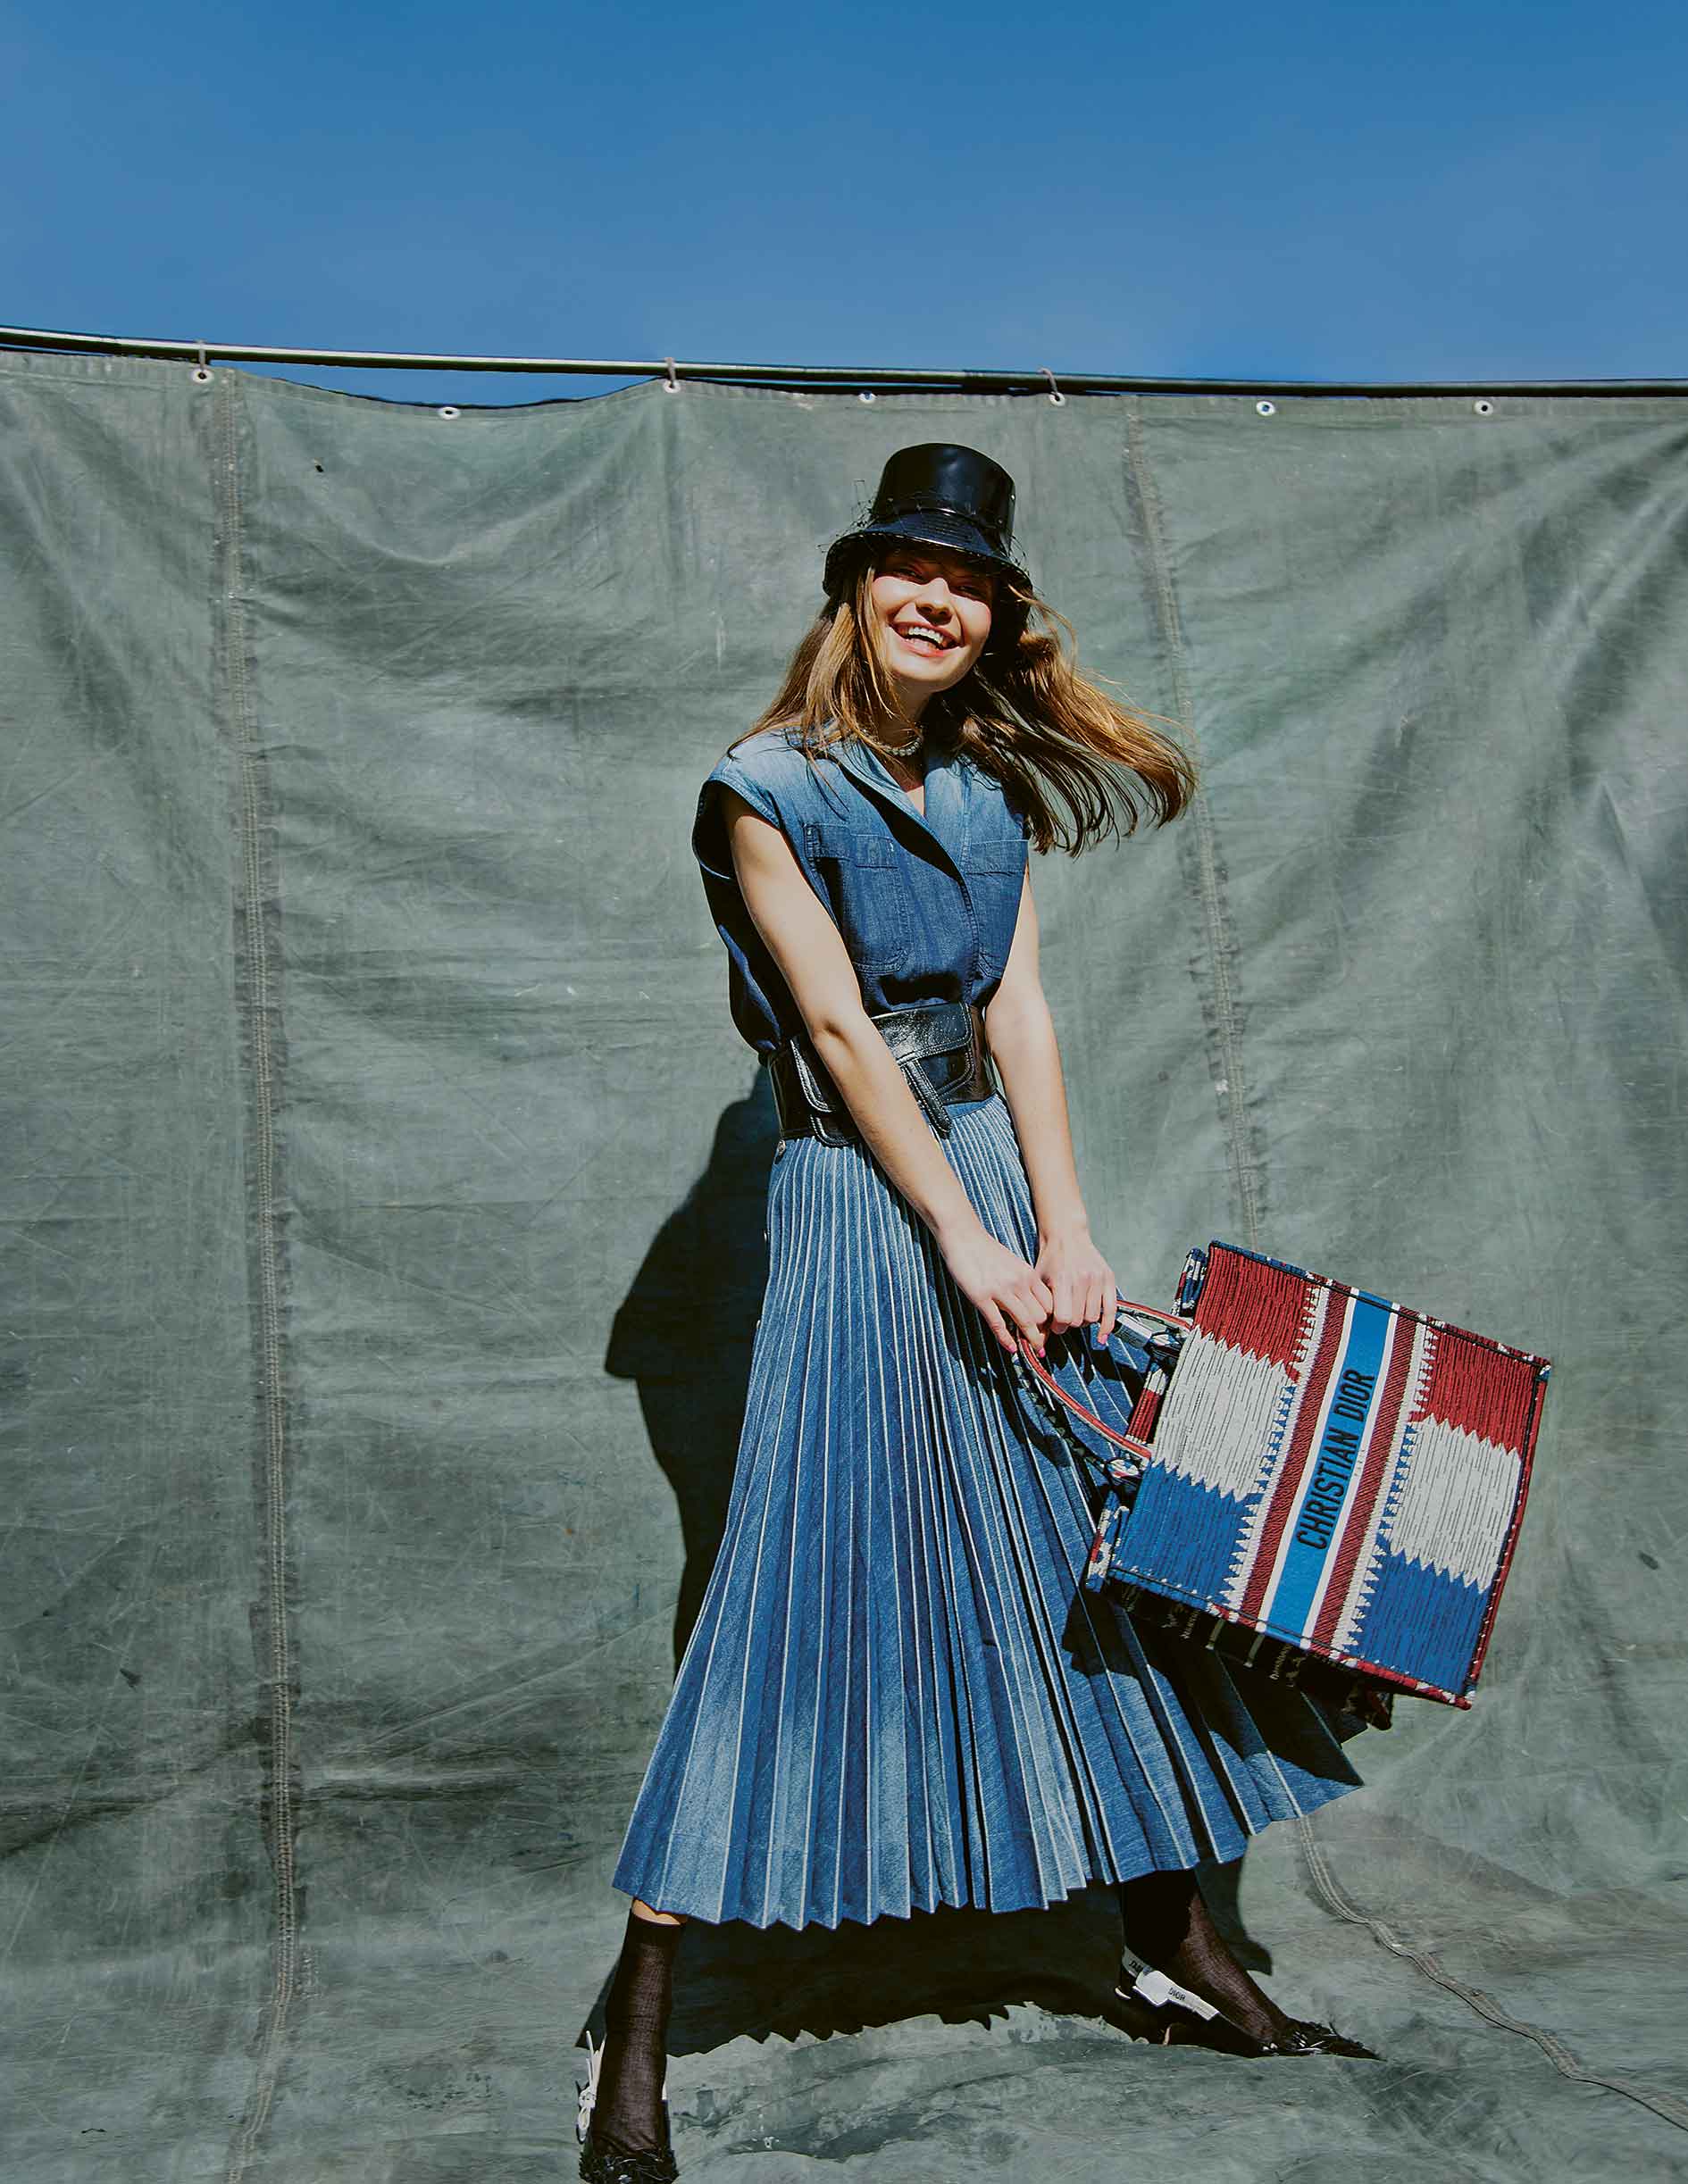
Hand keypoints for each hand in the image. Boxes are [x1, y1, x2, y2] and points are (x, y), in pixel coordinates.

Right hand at [940, 1222, 1056, 1356]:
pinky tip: (1010, 1348)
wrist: (964, 1236)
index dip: (1050, 1322)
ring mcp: (1000, 1290)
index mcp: (1028, 1275)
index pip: (1050, 1305)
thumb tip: (1031, 1307)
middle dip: (1041, 1333)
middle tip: (1039, 1346)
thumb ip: (1024, 1284)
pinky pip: (998, 1324)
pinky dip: (1006, 1340)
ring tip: (1029, 1351)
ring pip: (1025, 1322)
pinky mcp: (981, 1296)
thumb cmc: (987, 1251)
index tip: (1047, 1333)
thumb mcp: (1013, 1265)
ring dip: (1029, 1340)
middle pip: (1041, 1316)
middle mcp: (1019, 1283)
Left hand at [1033, 1226, 1118, 1344]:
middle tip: (1064, 1318)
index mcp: (1063, 1279)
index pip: (1063, 1318)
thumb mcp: (1039, 1281)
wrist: (1066, 1235)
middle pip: (1078, 1320)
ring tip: (1076, 1313)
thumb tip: (1040, 1335)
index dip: (1057, 1327)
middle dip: (1069, 1324)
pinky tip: (1102, 1335)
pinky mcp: (1108, 1278)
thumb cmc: (1050, 1258)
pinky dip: (1107, 1325)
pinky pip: (1111, 1309)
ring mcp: (1097, 1279)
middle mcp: (1082, 1279)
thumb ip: (1041, 1307)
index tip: (1054, 1325)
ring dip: (1083, 1321)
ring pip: (1092, 1317)